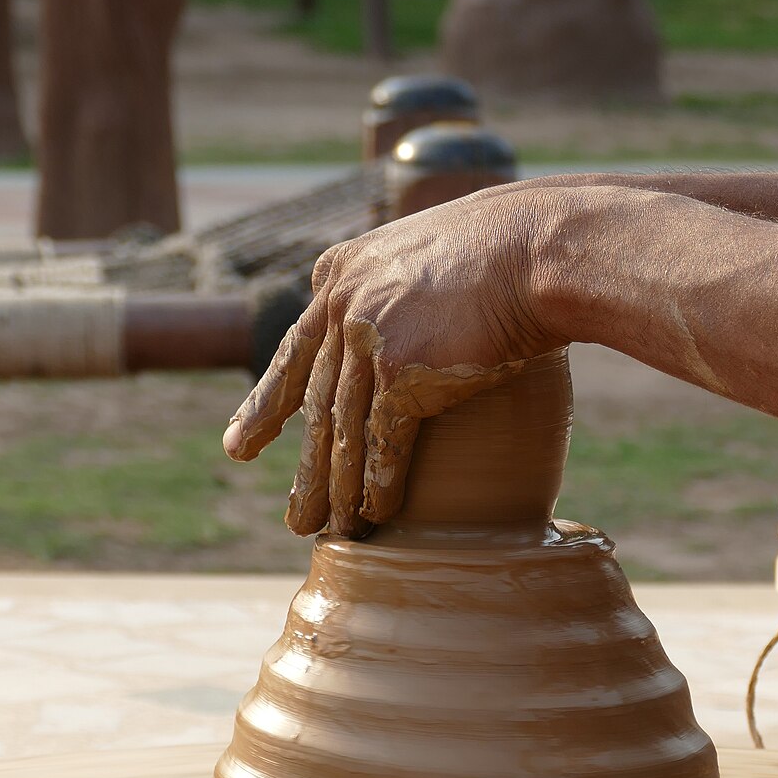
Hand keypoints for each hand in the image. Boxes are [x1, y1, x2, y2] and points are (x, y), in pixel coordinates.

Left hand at [223, 187, 556, 535]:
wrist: (538, 246)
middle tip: (294, 517)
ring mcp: (366, 337)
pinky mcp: (400, 370)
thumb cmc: (508, 249)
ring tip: (330, 531)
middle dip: (302, 468)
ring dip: (336, 489)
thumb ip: (402, 290)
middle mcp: (341, 305)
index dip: (266, 405)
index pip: (295, 351)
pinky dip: (378, 483)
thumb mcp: (430, 253)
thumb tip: (416, 328)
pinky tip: (374, 514)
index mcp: (340, 274)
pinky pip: (382, 440)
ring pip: (342, 429)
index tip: (240, 445)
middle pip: (315, 402)